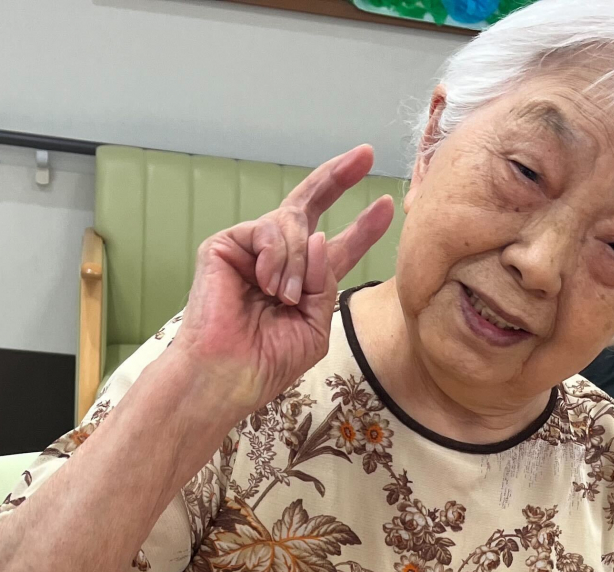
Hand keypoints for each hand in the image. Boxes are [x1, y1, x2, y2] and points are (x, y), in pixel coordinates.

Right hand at [171, 144, 396, 421]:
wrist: (226, 376)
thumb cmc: (266, 362)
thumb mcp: (313, 326)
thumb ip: (326, 282)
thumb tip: (320, 234)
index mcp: (303, 284)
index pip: (338, 247)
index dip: (362, 226)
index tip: (388, 204)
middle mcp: (278, 261)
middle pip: (309, 207)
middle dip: (338, 178)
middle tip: (365, 154)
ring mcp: (251, 250)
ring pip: (293, 225)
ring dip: (298, 264)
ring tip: (283, 298)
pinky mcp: (224, 245)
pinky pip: (266, 231)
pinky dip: (276, 258)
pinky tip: (267, 285)